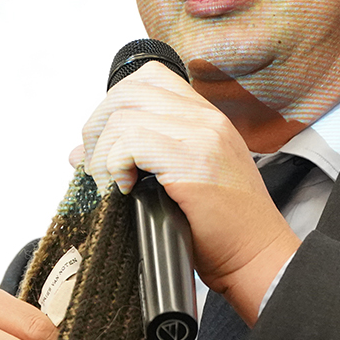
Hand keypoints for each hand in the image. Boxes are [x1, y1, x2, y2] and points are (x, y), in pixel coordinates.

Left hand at [82, 61, 299, 321]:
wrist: (259, 260)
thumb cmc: (223, 233)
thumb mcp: (176, 184)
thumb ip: (135, 158)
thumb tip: (80, 152)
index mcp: (206, 118)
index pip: (148, 78)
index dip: (115, 107)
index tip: (109, 148)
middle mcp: (207, 118)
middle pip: (128, 89)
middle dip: (99, 127)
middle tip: (99, 168)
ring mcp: (203, 134)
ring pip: (124, 112)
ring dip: (103, 151)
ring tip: (110, 184)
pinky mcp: (194, 159)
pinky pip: (131, 140)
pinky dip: (114, 165)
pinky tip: (126, 190)